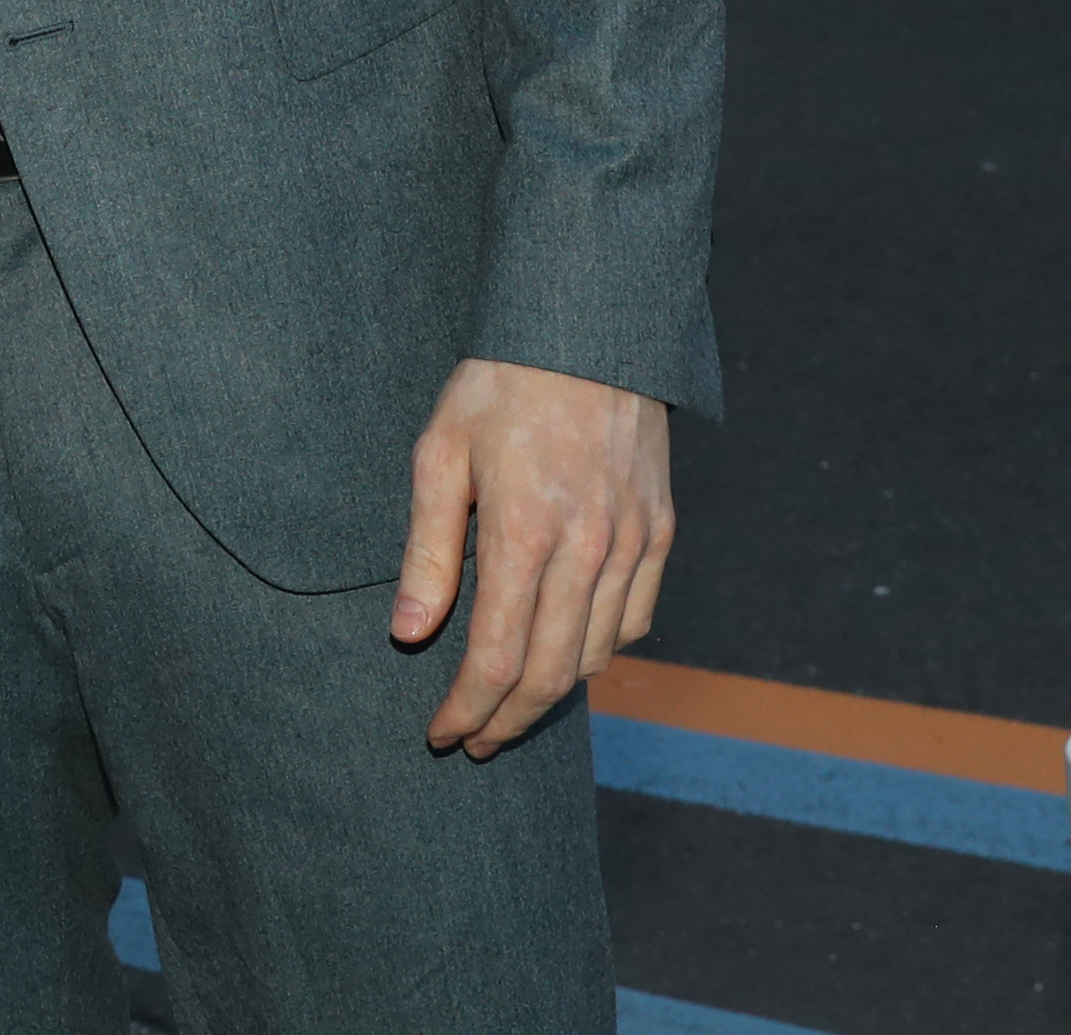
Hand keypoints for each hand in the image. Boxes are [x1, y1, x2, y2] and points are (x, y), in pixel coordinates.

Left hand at [392, 358, 674, 757]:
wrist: (588, 328)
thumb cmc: (499, 386)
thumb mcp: (439, 453)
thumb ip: (428, 550)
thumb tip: (410, 633)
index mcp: (526, 534)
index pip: (498, 658)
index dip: (468, 709)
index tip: (441, 734)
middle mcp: (589, 549)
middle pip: (552, 675)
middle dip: (507, 721)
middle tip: (473, 742)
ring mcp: (633, 543)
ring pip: (597, 655)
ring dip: (552, 695)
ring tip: (510, 706)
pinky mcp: (660, 531)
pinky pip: (635, 619)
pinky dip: (599, 652)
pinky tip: (567, 653)